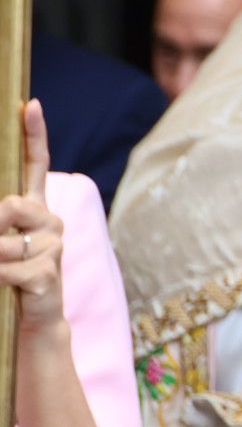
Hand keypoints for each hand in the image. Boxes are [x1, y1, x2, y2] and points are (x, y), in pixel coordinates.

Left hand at [0, 99, 66, 332]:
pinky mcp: (48, 274)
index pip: (36, 164)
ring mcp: (52, 246)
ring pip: (5, 243)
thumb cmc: (7, 276)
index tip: (30, 105)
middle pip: (12, 205)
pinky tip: (3, 286)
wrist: (32, 321)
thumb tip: (1, 210)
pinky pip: (7, 268)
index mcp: (34, 208)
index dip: (34, 135)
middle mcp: (50, 221)